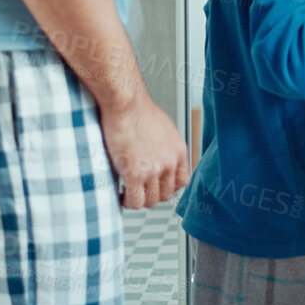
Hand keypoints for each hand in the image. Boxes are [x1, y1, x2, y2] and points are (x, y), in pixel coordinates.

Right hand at [98, 94, 190, 208]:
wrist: (126, 102)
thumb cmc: (137, 109)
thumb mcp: (163, 128)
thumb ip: (164, 147)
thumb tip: (156, 157)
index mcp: (178, 151)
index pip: (182, 182)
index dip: (168, 187)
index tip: (157, 186)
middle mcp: (170, 162)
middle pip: (166, 194)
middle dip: (152, 194)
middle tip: (139, 190)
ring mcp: (154, 170)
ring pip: (151, 201)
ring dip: (139, 199)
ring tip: (129, 192)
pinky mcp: (135, 174)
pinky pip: (135, 201)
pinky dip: (128, 202)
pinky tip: (121, 194)